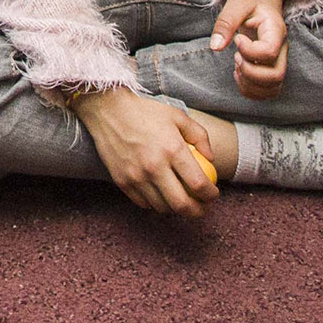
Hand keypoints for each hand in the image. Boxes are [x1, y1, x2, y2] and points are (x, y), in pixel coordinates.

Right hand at [72, 87, 219, 216]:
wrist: (108, 110)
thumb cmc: (146, 112)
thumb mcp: (178, 116)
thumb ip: (200, 136)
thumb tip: (211, 159)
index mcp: (172, 149)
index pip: (199, 183)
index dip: (211, 195)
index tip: (214, 195)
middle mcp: (154, 166)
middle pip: (182, 204)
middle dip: (198, 211)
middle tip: (203, 208)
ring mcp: (136, 176)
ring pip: (162, 207)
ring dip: (176, 210)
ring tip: (182, 202)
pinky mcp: (122, 181)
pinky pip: (143, 203)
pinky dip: (155, 204)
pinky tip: (161, 197)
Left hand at [210, 0, 290, 98]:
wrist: (263, 2)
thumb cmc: (251, 2)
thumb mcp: (237, 3)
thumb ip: (226, 23)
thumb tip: (216, 47)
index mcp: (276, 31)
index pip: (269, 52)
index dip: (249, 51)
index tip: (238, 38)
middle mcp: (282, 50)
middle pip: (276, 76)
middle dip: (249, 72)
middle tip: (236, 56)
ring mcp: (279, 62)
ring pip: (273, 87)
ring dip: (249, 83)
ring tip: (238, 65)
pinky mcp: (272, 70)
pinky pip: (268, 91)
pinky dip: (250, 90)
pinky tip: (240, 73)